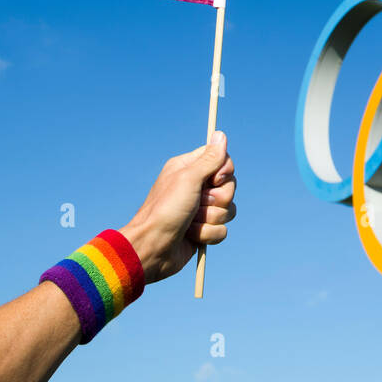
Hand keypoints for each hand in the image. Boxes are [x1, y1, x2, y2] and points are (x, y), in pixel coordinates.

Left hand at [119, 131, 236, 283]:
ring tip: (190, 222)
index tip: (213, 179)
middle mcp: (196, 187)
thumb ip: (209, 159)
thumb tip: (221, 134)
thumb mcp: (188, 179)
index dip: (224, 172)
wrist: (152, 247)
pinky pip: (222, 230)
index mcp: (189, 169)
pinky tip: (191, 236)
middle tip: (198, 203)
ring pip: (228, 210)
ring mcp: (200, 210)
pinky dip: (207, 234)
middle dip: (217, 199)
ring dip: (210, 219)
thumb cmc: (166, 210)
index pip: (221, 160)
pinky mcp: (203, 230)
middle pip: (229, 186)